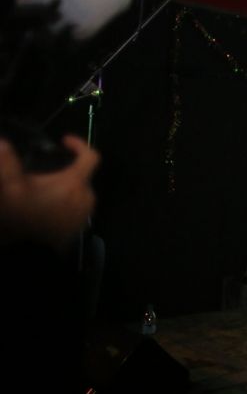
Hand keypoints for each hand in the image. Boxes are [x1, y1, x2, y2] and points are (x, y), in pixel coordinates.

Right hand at [0, 135, 99, 250]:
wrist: (29, 252)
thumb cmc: (22, 217)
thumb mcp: (11, 188)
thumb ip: (8, 164)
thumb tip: (2, 143)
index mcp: (75, 182)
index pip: (91, 156)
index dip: (79, 144)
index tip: (65, 141)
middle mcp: (87, 195)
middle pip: (82, 174)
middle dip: (66, 170)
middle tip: (44, 172)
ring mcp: (86, 212)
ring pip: (80, 190)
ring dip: (66, 187)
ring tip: (44, 191)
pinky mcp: (81, 225)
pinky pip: (78, 205)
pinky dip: (67, 201)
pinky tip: (48, 207)